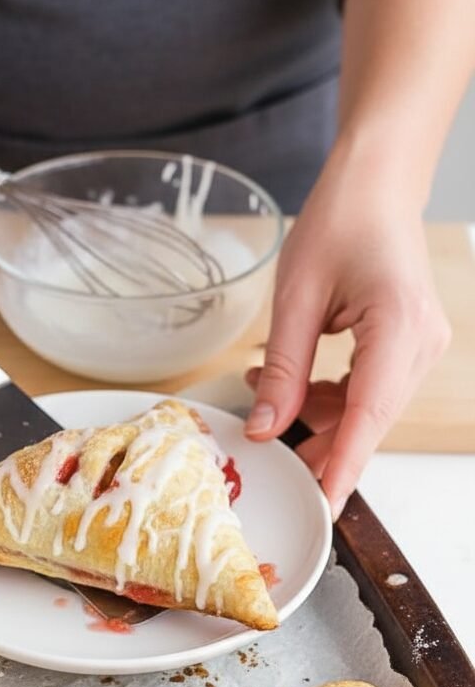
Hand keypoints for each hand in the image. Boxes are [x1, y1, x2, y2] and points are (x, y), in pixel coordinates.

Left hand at [244, 155, 450, 517]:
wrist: (374, 185)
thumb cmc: (339, 221)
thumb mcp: (295, 297)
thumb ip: (281, 369)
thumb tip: (265, 427)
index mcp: (398, 326)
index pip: (369, 413)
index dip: (345, 462)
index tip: (324, 501)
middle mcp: (421, 343)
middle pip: (370, 420)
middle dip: (322, 444)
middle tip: (272, 461)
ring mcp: (420, 347)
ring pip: (369, 410)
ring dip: (321, 418)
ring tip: (268, 396)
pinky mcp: (409, 347)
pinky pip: (371, 392)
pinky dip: (333, 399)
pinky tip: (295, 386)